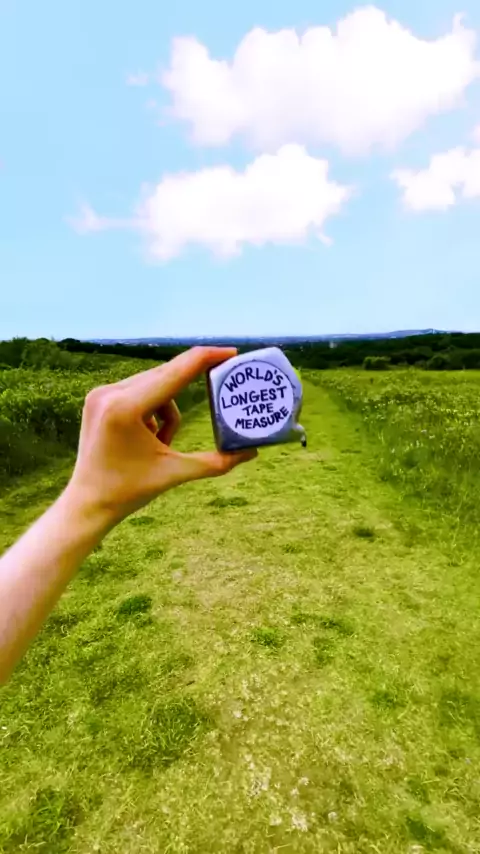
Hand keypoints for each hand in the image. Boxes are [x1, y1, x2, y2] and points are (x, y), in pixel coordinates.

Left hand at [68, 346, 256, 523]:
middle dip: (191, 386)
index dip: (206, 359)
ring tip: (164, 443)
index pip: (175, 372)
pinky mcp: (98, 398)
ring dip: (168, 407)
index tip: (231, 353)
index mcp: (126, 408)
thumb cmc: (129, 491)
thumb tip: (251, 452)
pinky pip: (138, 391)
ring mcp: (101, 394)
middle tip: (222, 381)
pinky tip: (149, 437)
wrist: (88, 503)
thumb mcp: (175, 472)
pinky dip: (153, 409)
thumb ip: (215, 462)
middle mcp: (110, 393)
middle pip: (165, 375)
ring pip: (153, 385)